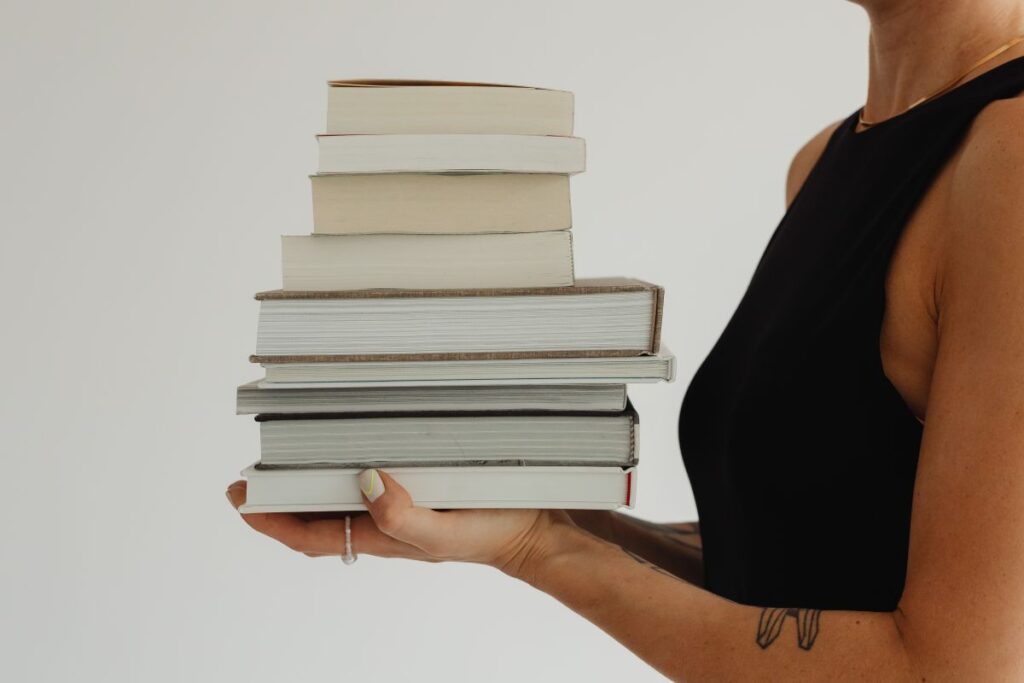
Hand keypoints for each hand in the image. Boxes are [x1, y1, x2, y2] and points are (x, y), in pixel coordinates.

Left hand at [225, 469, 573, 576]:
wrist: (539, 531)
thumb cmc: (494, 535)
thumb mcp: (445, 533)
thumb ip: (402, 516)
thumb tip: (363, 482)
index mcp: (383, 535)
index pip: (312, 534)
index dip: (271, 519)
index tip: (240, 498)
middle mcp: (387, 519)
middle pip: (320, 513)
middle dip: (284, 497)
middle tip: (256, 469)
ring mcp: (404, 501)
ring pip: (345, 494)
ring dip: (313, 477)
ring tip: (290, 452)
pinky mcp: (424, 483)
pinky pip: (377, 475)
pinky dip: (354, 460)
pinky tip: (357, 440)